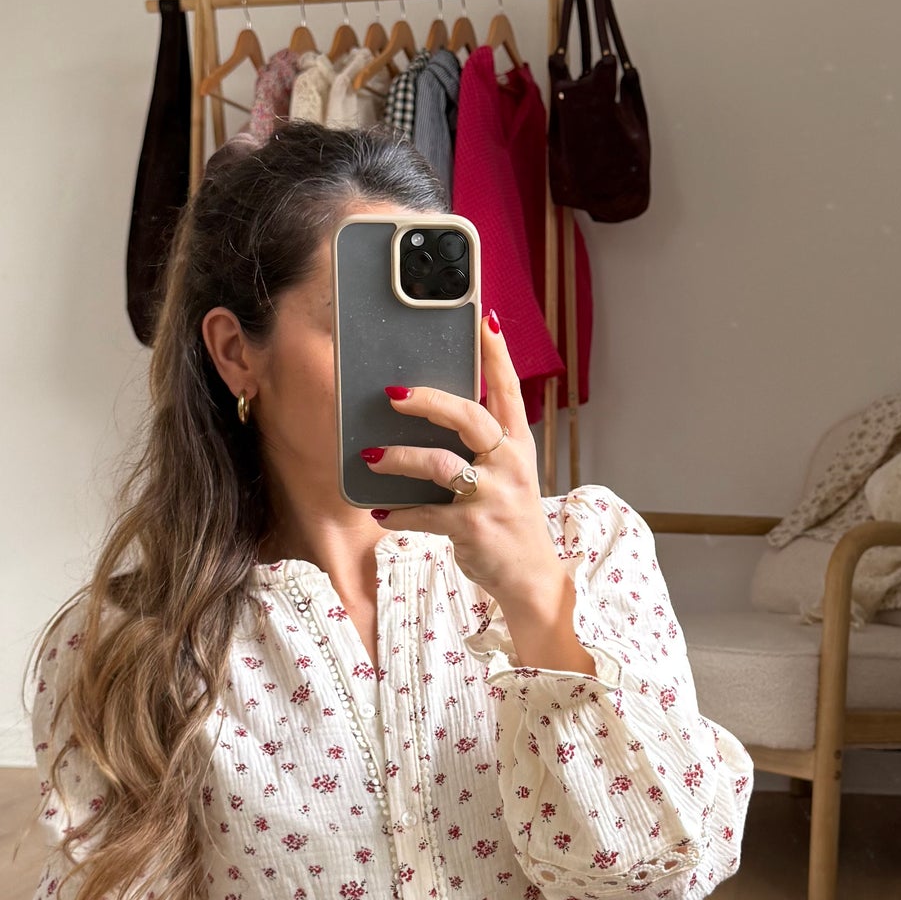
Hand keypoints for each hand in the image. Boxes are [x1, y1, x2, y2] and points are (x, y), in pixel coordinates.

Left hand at [366, 311, 591, 666]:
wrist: (532, 579)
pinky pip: (425, 514)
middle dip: (428, 400)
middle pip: (469, 417)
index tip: (484, 320)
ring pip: (439, 464)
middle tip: (393, 394)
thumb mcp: (507, 477)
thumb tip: (429, 414)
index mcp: (518, 446)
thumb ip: (480, 448)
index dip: (497, 354)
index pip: (509, 391)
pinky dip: (399, 514)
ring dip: (398, 459)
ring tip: (368, 458)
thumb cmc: (510, 521)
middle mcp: (509, 465)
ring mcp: (492, 497)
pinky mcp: (473, 529)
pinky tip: (381, 512)